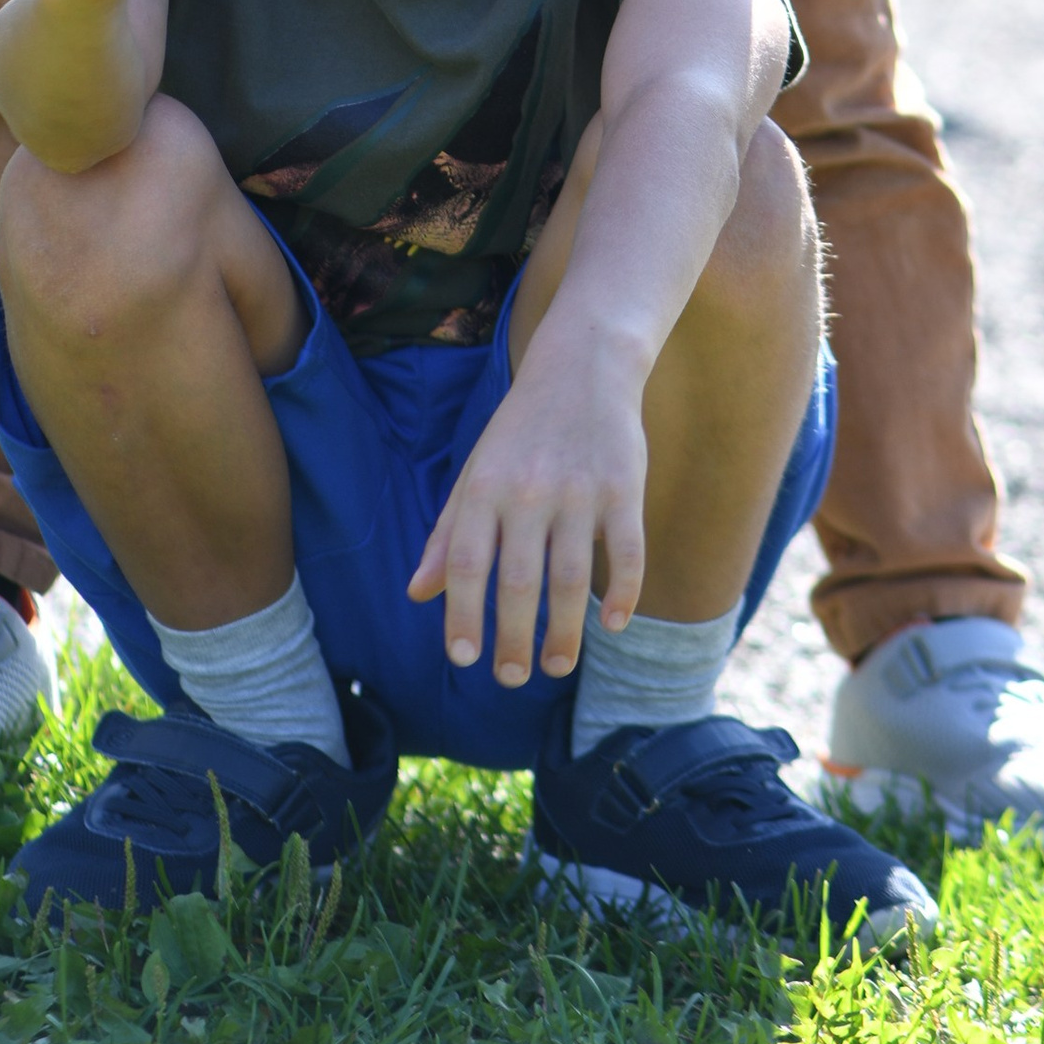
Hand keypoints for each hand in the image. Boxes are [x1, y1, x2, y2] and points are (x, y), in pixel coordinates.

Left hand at [406, 335, 646, 687]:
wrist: (583, 367)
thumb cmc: (520, 432)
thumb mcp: (475, 472)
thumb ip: (447, 534)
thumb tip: (417, 596)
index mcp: (485, 487)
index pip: (466, 563)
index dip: (462, 614)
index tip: (463, 659)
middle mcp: (529, 491)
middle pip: (517, 581)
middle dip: (512, 638)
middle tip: (511, 677)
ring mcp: (579, 491)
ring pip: (570, 578)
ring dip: (564, 631)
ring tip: (556, 666)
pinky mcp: (624, 488)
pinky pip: (626, 551)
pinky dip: (623, 591)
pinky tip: (614, 624)